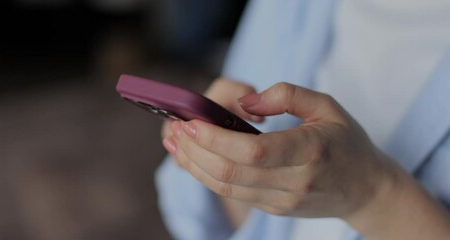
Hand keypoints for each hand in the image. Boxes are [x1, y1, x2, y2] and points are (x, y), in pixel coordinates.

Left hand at [163, 82, 449, 238]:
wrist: (365, 189)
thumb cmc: (347, 142)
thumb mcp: (327, 106)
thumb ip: (287, 96)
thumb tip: (245, 103)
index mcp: (311, 151)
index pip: (254, 151)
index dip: (217, 138)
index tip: (192, 121)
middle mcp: (295, 182)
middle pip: (231, 172)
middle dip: (195, 150)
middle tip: (175, 128)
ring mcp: (282, 200)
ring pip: (226, 187)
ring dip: (194, 165)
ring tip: (175, 142)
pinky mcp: (273, 208)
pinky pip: (234, 193)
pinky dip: (207, 175)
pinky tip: (193, 158)